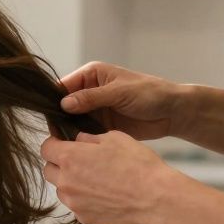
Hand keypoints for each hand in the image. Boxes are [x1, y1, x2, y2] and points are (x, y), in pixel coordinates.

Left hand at [40, 131, 177, 223]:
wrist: (156, 198)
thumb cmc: (138, 164)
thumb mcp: (115, 138)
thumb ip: (90, 138)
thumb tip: (78, 140)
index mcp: (70, 158)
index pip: (46, 148)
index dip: (54, 144)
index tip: (64, 144)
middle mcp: (66, 181)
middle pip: (49, 171)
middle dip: (59, 164)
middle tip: (80, 162)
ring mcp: (74, 203)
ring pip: (61, 190)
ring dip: (70, 183)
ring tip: (95, 180)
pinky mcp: (84, 219)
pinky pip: (76, 206)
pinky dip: (84, 200)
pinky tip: (104, 196)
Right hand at [59, 62, 187, 140]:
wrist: (172, 112)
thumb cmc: (150, 94)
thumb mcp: (119, 92)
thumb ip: (91, 98)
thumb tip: (64, 104)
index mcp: (92, 75)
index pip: (64, 86)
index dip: (55, 100)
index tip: (50, 115)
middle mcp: (89, 91)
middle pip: (64, 105)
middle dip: (60, 118)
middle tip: (57, 133)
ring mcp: (94, 109)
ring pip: (72, 120)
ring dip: (69, 130)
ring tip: (65, 142)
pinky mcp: (100, 125)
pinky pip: (84, 132)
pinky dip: (79, 139)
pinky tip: (76, 147)